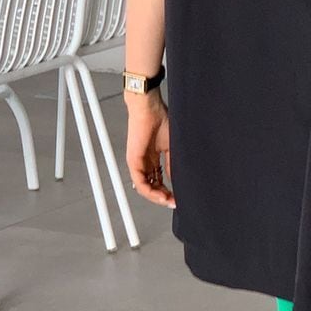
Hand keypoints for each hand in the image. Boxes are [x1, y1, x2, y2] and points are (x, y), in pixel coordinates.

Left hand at [125, 93, 174, 207]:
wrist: (150, 108)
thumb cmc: (160, 120)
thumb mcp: (171, 147)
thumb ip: (171, 165)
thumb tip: (175, 179)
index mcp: (153, 159)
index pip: (158, 181)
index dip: (168, 191)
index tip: (177, 197)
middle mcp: (144, 162)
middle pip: (152, 187)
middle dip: (163, 196)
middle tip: (174, 202)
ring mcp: (138, 163)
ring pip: (145, 188)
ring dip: (157, 197)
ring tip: (168, 201)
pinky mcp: (133, 161)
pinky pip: (140, 183)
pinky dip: (150, 192)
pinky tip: (161, 196)